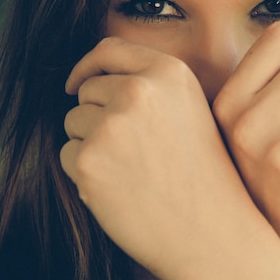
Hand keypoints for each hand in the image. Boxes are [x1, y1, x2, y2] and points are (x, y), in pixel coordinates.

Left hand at [61, 38, 279, 279]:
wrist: (212, 230)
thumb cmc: (202, 174)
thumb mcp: (190, 110)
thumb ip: (150, 85)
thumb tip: (90, 79)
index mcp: (170, 73)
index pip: (108, 49)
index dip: (88, 66)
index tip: (76, 84)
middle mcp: (141, 90)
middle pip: (87, 89)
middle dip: (96, 115)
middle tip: (132, 150)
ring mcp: (113, 123)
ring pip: (73, 121)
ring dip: (90, 144)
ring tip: (131, 170)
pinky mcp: (89, 159)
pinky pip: (67, 154)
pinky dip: (84, 173)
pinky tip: (119, 188)